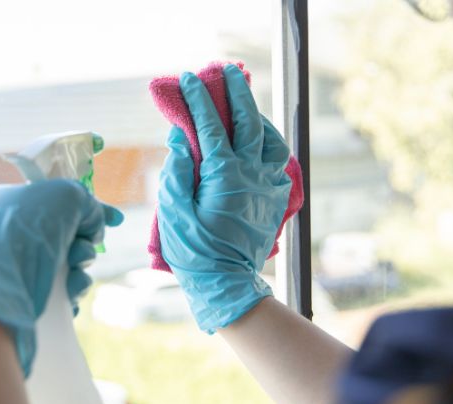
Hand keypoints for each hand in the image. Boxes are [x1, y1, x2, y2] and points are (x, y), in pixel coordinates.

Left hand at [0, 179, 122, 374]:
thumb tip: (94, 226)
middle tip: (78, 255)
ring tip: (73, 282)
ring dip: (81, 273)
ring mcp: (16, 268)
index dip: (90, 211)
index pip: (58, 202)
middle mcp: (11, 233)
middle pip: (68, 235)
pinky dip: (71, 295)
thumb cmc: (25, 234)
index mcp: (11, 202)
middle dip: (84, 245)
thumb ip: (88, 203)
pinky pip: (59, 294)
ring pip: (67, 267)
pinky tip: (70, 299)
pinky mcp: (22, 299)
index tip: (116, 221)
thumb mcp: (65, 197)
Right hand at [158, 64, 292, 332]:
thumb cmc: (194, 250)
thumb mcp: (173, 210)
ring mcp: (268, 186)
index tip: (188, 79)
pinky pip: (279, 163)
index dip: (198, 99)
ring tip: (246, 106)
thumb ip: (177, 169)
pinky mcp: (276, 200)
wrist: (226, 284)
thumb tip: (181, 138)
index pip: (210, 125)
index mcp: (224, 175)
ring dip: (259, 117)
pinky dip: (269, 145)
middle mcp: (251, 174)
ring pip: (271, 139)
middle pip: (248, 121)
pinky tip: (259, 142)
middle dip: (236, 92)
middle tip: (226, 71)